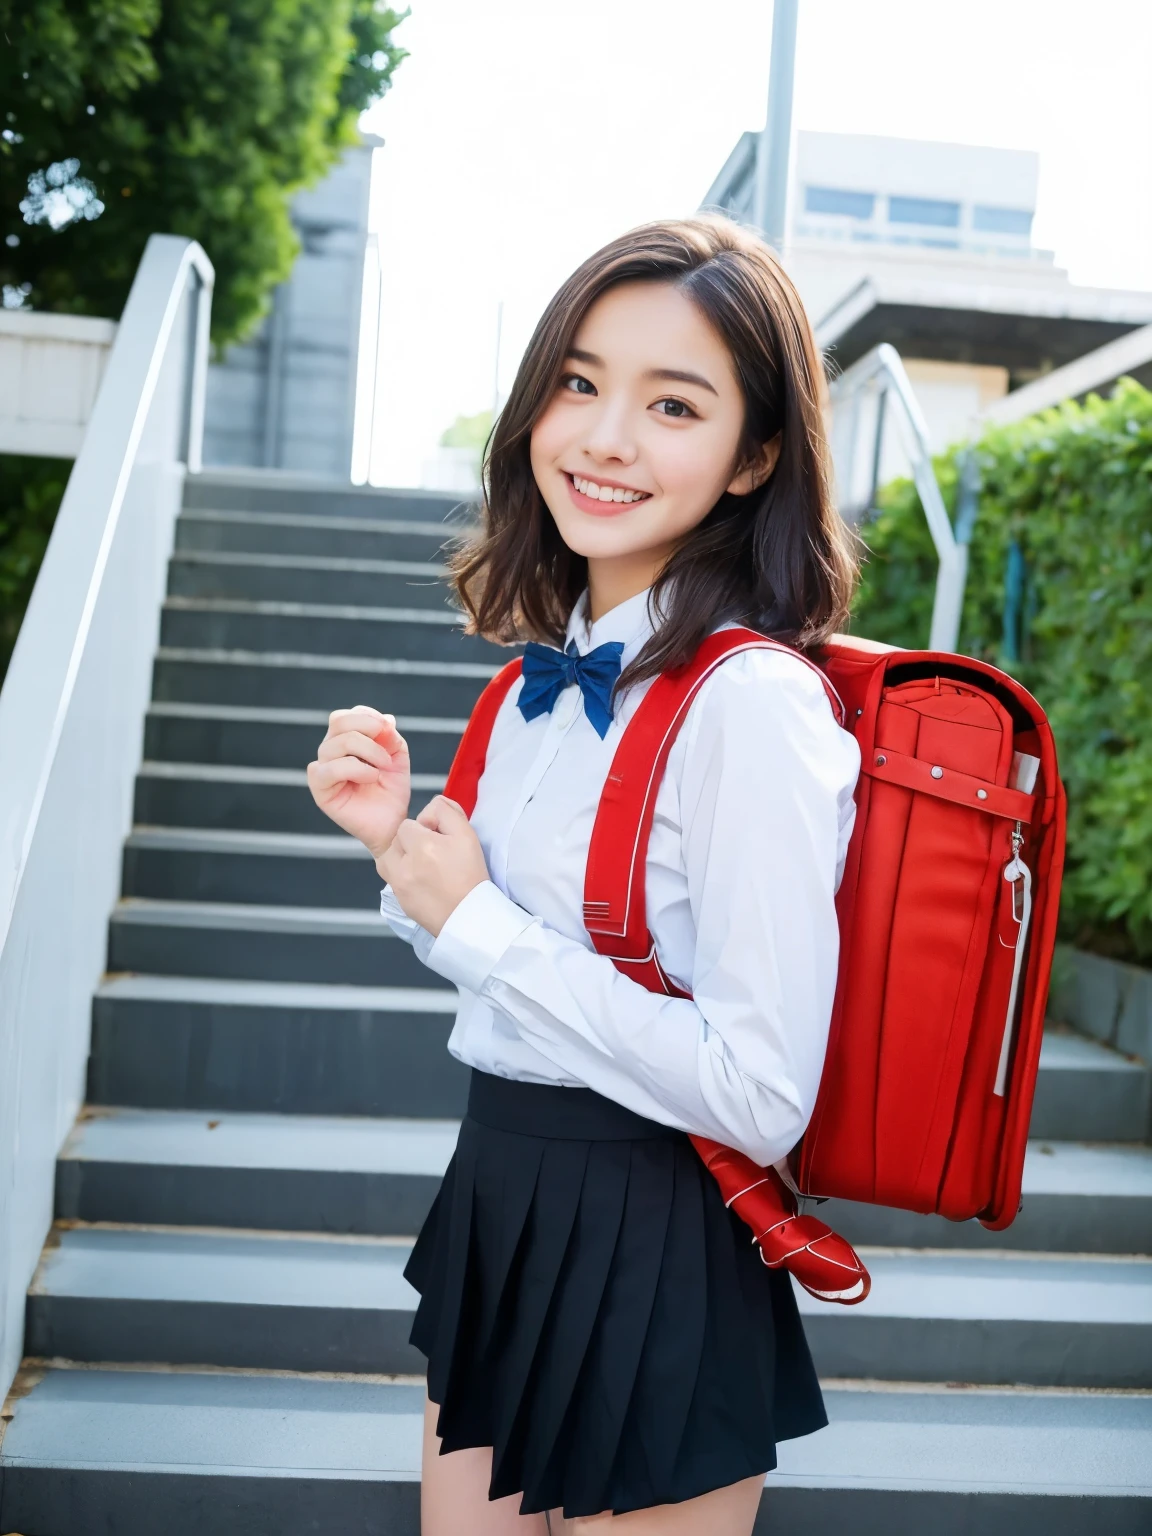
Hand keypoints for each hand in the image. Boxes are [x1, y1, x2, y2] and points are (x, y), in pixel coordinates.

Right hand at [307, 706, 410, 858]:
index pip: (347, 715)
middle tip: (388, 749)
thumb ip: (389, 735)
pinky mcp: (320, 789)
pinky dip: (357, 769)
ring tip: (383, 768)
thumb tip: (385, 719)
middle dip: (369, 729)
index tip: (390, 731)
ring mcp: (322, 769)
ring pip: (337, 744)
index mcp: (344, 740)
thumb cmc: (391, 790)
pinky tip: (372, 778)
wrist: (393, 822)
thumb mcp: (397, 755)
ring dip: (369, 752)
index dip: (369, 717)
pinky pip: (330, 769)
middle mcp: (330, 751)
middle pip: (338, 721)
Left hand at [376, 795, 490, 937]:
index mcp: (422, 846)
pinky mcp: (400, 901)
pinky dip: (403, 878)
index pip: (408, 824)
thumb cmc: (471, 877)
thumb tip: (432, 807)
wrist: (471, 917)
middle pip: (395, 840)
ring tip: (423, 866)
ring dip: (401, 859)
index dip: (425, 829)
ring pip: (387, 859)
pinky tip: (423, 882)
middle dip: (411, 843)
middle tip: (434, 854)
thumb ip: (448, 811)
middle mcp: (405, 866)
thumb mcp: (468, 836)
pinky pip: (392, 880)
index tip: (440, 841)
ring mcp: (399, 886)